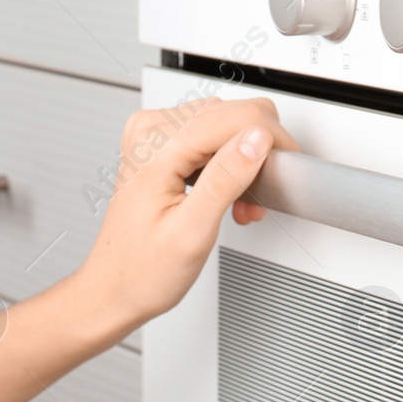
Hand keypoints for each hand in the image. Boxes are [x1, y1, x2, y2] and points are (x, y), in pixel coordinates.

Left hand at [74, 98, 299, 336]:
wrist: (115, 287)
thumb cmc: (143, 270)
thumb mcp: (193, 231)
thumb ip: (227, 179)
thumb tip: (258, 139)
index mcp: (155, 146)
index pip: (235, 117)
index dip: (273, 140)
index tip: (287, 168)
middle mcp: (150, 130)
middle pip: (233, 114)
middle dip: (258, 155)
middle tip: (256, 199)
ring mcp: (152, 134)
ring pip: (226, 124)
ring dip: (245, 161)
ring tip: (239, 204)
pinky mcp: (158, 144)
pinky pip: (209, 136)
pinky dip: (228, 163)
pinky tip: (226, 194)